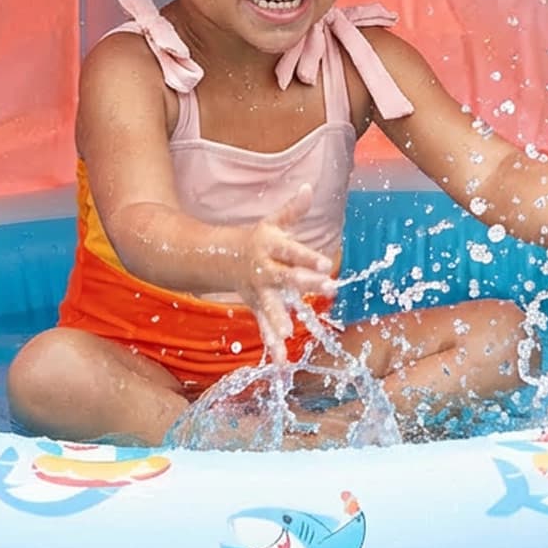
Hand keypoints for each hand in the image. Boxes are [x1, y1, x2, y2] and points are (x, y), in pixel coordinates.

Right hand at [233, 183, 338, 364]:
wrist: (220, 257)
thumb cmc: (257, 238)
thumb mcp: (272, 222)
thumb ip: (292, 209)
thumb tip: (308, 186)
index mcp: (270, 247)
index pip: (293, 251)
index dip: (309, 258)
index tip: (327, 264)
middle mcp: (264, 269)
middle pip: (286, 278)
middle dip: (306, 284)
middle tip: (327, 289)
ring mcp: (258, 290)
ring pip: (270, 306)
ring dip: (279, 321)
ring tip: (289, 335)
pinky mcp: (256, 306)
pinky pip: (264, 325)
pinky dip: (272, 343)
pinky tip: (282, 360)